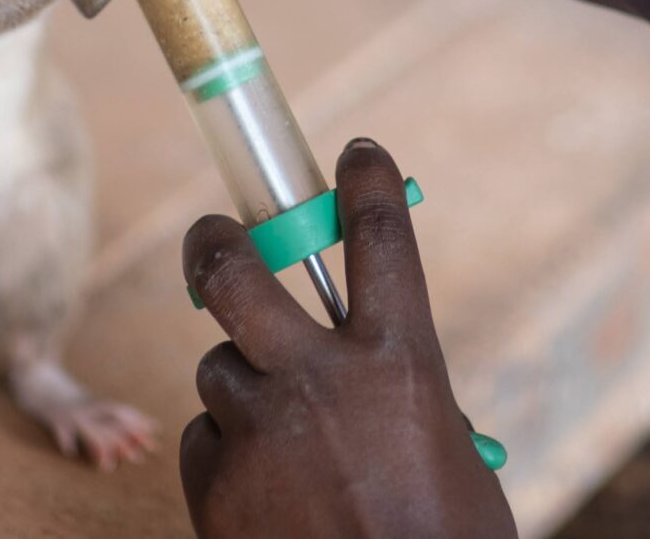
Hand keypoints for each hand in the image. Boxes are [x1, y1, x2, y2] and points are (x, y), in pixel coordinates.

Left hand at [179, 139, 514, 538]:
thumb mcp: (443, 450)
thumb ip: (400, 393)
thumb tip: (371, 371)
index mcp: (401, 361)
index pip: (379, 234)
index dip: (364, 181)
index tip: (355, 155)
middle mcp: (321, 380)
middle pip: (234, 273)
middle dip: (213, 245)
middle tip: (212, 241)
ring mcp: (260, 431)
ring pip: (217, 369)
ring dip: (241, 389)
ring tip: (281, 438)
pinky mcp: (215, 486)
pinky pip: (206, 441)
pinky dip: (228, 455)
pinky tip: (264, 493)